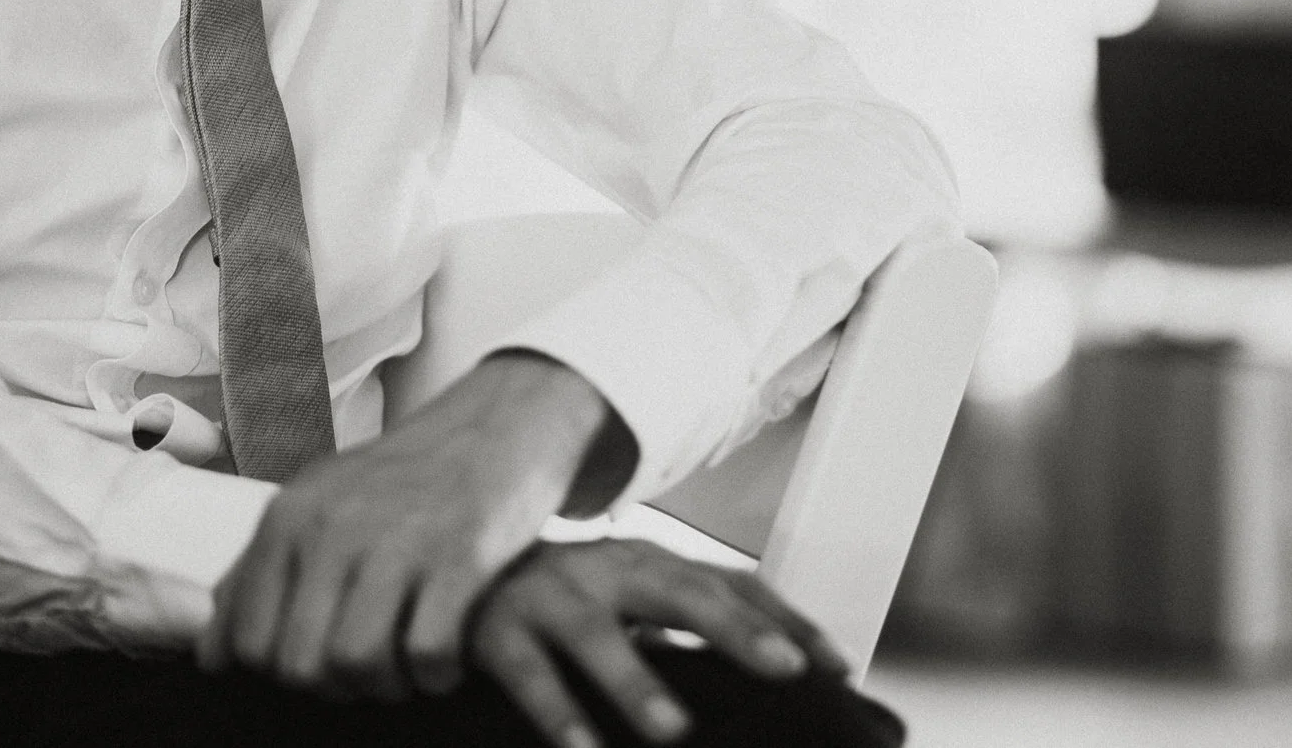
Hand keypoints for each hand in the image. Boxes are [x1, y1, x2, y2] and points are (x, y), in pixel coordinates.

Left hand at [196, 350, 623, 700]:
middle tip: (371, 671)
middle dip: (335, 688)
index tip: (323, 659)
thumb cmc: (407, 477)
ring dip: (385, 687)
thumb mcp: (322, 503)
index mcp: (290, 514)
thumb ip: (259, 572)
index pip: (245, 642)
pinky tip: (448, 657)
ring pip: (356, 664)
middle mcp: (334, 525)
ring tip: (408, 669)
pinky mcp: (461, 554)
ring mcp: (398, 539)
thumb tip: (211, 656)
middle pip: (299, 665)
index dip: (281, 672)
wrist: (503, 421)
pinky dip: (437, 675)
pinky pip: (429, 655)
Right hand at [472, 538, 846, 747]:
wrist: (454, 572)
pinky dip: (558, 713)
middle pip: (683, 593)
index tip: (836, 663)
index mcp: (652, 562)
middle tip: (785, 669)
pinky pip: (530, 676)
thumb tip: (776, 667)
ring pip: (599, 637)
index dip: (787, 619)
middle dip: (737, 631)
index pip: (733, 584)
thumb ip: (688, 627)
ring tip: (675, 731)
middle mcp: (609, 569)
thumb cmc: (563, 598)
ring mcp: (552, 597)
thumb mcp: (632, 599)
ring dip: (638, 684)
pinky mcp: (497, 632)